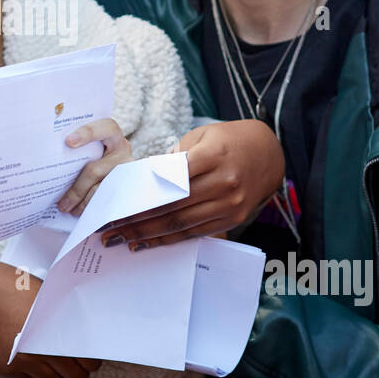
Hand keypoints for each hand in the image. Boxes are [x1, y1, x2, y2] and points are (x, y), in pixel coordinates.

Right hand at [0, 257, 100, 377]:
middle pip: (78, 375)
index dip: (91, 354)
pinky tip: (24, 352)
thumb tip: (80, 321)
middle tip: (74, 356)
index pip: (90, 357)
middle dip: (79, 368)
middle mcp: (44, 349)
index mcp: (56, 326)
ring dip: (57, 372)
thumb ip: (59, 310)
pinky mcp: (7, 369)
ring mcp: (25, 362)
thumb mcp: (38, 290)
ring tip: (50, 355)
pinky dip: (32, 371)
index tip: (87, 349)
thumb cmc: (1, 284)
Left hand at [56, 118, 132, 215]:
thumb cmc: (91, 148)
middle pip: (96, 170)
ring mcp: (126, 168)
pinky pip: (108, 198)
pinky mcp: (127, 184)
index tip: (68, 142)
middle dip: (76, 189)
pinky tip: (80, 211)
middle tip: (61, 203)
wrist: (113, 157)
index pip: (104, 127)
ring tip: (67, 208)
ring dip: (82, 202)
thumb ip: (76, 144)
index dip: (87, 133)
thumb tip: (47, 150)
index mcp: (111, 132)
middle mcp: (122, 149)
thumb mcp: (88, 142)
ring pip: (102, 189)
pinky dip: (92, 205)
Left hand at [100, 119, 283, 250]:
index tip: (116, 206)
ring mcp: (230, 203)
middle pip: (173, 206)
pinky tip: (148, 241)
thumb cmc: (227, 141)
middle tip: (109, 230)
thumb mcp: (201, 136)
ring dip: (149, 234)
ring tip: (122, 239)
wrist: (269, 153)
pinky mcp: (233, 218)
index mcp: (213, 155)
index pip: (171, 180)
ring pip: (182, 224)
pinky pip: (196, 232)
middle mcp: (224, 182)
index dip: (142, 197)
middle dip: (137, 221)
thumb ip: (174, 158)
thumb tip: (144, 183)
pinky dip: (170, 239)